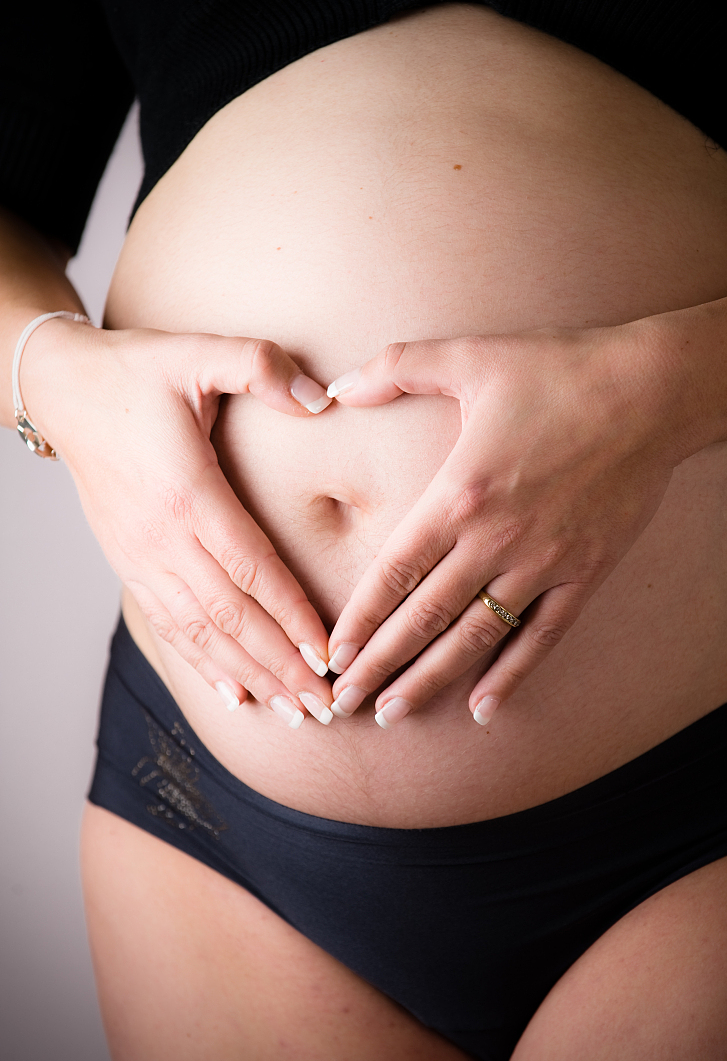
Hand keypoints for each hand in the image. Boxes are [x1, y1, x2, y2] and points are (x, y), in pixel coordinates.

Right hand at [25, 319, 335, 725]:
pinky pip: (167, 625)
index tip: (329, 653)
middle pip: (230, 616)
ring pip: (199, 632)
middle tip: (324, 706)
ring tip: (290, 710)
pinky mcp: (128, 563)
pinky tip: (233, 691)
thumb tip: (323, 397)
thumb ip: (261, 366)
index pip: (251, 568)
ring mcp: (141, 557)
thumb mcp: (198, 351)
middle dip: (280, 664)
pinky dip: (201, 663)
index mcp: (188, 493)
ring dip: (248, 674)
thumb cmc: (137, 372)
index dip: (292, 614)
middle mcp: (162, 537)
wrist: (64, 390)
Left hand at [324, 324, 692, 725]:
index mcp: (458, 495)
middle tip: (342, 703)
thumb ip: (395, 368)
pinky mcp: (585, 573)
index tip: (330, 657)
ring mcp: (543, 563)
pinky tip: (481, 708)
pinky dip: (511, 675)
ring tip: (393, 713)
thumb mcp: (470, 355)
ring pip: (475, 638)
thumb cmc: (558, 370)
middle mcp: (495, 539)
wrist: (653, 391)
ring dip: (429, 680)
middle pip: (424, 619)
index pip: (394, 574)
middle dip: (378, 665)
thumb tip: (338, 387)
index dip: (359, 621)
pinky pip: (542, 637)